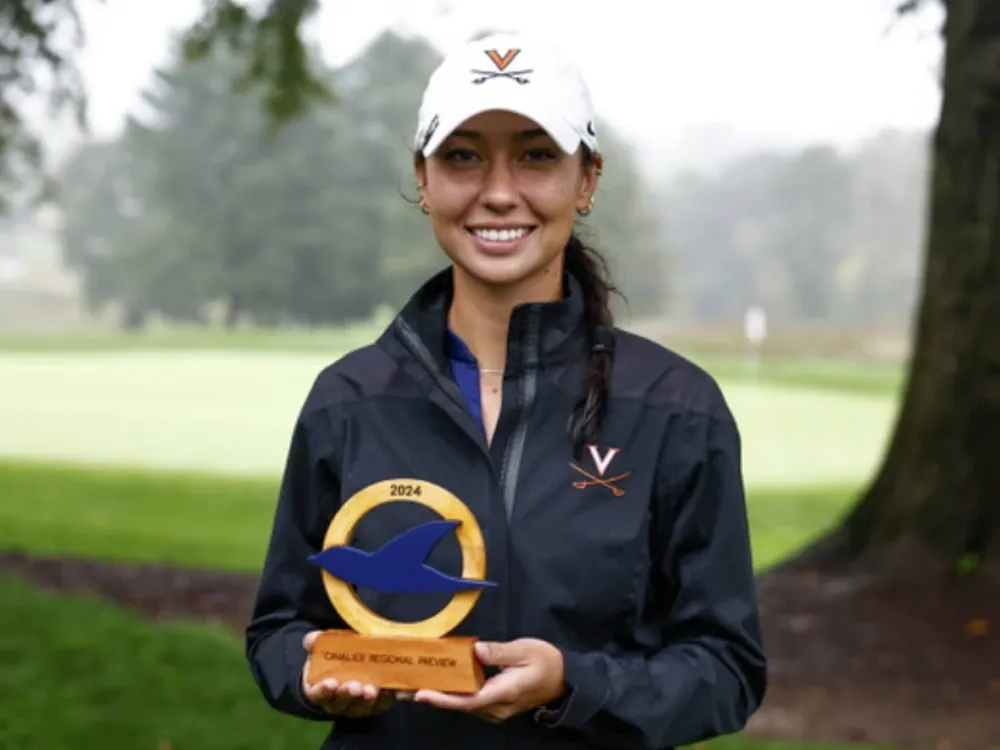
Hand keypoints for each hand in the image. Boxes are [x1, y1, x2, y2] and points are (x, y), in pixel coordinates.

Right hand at [301, 631, 398, 717]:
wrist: (347, 666)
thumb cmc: (331, 659)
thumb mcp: (321, 648)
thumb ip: (315, 642)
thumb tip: (311, 639)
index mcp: (320, 690)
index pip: (318, 695)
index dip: (323, 691)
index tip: (330, 683)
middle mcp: (337, 703)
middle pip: (341, 704)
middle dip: (348, 695)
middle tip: (355, 687)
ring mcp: (356, 706)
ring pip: (361, 707)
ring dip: (367, 699)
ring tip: (372, 690)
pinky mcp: (375, 705)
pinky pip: (381, 705)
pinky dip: (386, 699)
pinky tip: (391, 691)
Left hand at [411, 638, 564, 722]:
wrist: (564, 679)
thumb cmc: (546, 662)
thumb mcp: (524, 650)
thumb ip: (498, 651)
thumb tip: (475, 651)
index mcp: (502, 694)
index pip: (466, 700)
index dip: (442, 698)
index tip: (421, 694)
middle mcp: (495, 708)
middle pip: (458, 704)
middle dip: (431, 697)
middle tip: (402, 689)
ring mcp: (495, 709)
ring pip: (461, 704)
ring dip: (438, 695)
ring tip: (411, 685)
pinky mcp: (494, 704)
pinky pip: (468, 700)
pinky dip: (451, 693)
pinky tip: (437, 683)